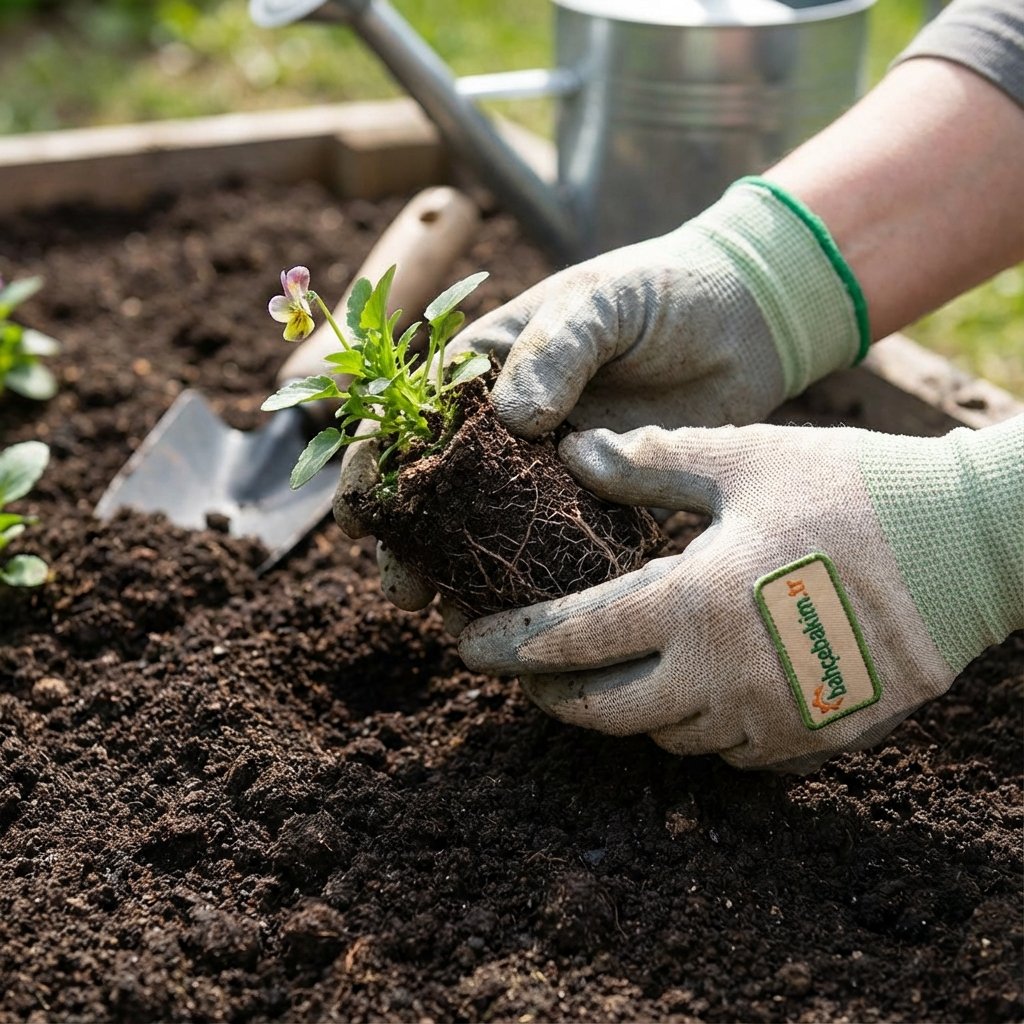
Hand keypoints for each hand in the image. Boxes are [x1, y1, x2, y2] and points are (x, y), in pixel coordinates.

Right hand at [336, 179, 867, 620]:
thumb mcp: (602, 301)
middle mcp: (510, 425)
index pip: (409, 419)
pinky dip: (548, 581)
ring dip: (474, 574)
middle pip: (443, 492)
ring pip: (498, 530)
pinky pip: (568, 547)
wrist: (751, 315)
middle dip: (415, 545)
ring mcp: (556, 467)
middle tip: (410, 595)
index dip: (376, 469)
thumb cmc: (666, 289)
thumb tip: (515, 419)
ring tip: (463, 620)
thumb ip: (556, 349)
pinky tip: (536, 613)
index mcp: (486, 368)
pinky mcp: (606, 497)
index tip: (366, 520)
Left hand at [458, 418, 1022, 771]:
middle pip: (607, 710)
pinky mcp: (817, 739)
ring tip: (612, 675)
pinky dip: (700, 727)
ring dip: (628, 710)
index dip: (511, 643)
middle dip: (553, 696)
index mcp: (696, 602)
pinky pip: (732, 755)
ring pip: (667, 737)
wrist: (974, 543)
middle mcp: (725, 675)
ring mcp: (774, 717)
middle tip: (528, 677)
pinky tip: (697, 689)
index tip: (466, 645)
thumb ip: (650, 461)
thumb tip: (572, 450)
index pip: (574, 638)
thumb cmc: (854, 487)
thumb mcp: (744, 458)